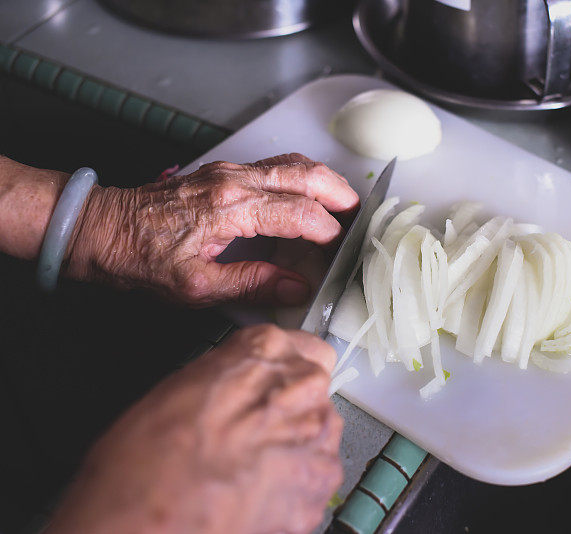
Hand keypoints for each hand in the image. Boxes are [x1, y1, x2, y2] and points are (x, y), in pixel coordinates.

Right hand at [46, 324, 343, 533]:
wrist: (145, 524)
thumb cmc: (146, 459)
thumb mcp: (178, 386)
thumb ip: (229, 373)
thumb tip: (238, 381)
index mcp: (267, 350)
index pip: (299, 346)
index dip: (277, 374)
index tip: (264, 389)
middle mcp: (303, 386)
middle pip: (313, 389)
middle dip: (289, 408)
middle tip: (250, 434)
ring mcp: (318, 436)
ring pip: (320, 433)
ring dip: (294, 446)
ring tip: (249, 469)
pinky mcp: (321, 485)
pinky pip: (316, 478)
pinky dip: (294, 486)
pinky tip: (255, 494)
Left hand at [65, 153, 359, 305]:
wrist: (99, 228)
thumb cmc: (139, 259)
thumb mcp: (197, 286)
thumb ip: (252, 283)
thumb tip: (296, 287)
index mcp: (230, 209)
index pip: (298, 213)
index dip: (326, 231)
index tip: (338, 248)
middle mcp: (233, 181)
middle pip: (303, 174)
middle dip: (337, 193)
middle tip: (357, 214)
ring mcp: (227, 171)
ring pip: (290, 163)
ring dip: (322, 179)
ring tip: (341, 200)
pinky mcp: (220, 171)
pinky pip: (272, 165)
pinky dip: (299, 175)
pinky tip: (306, 191)